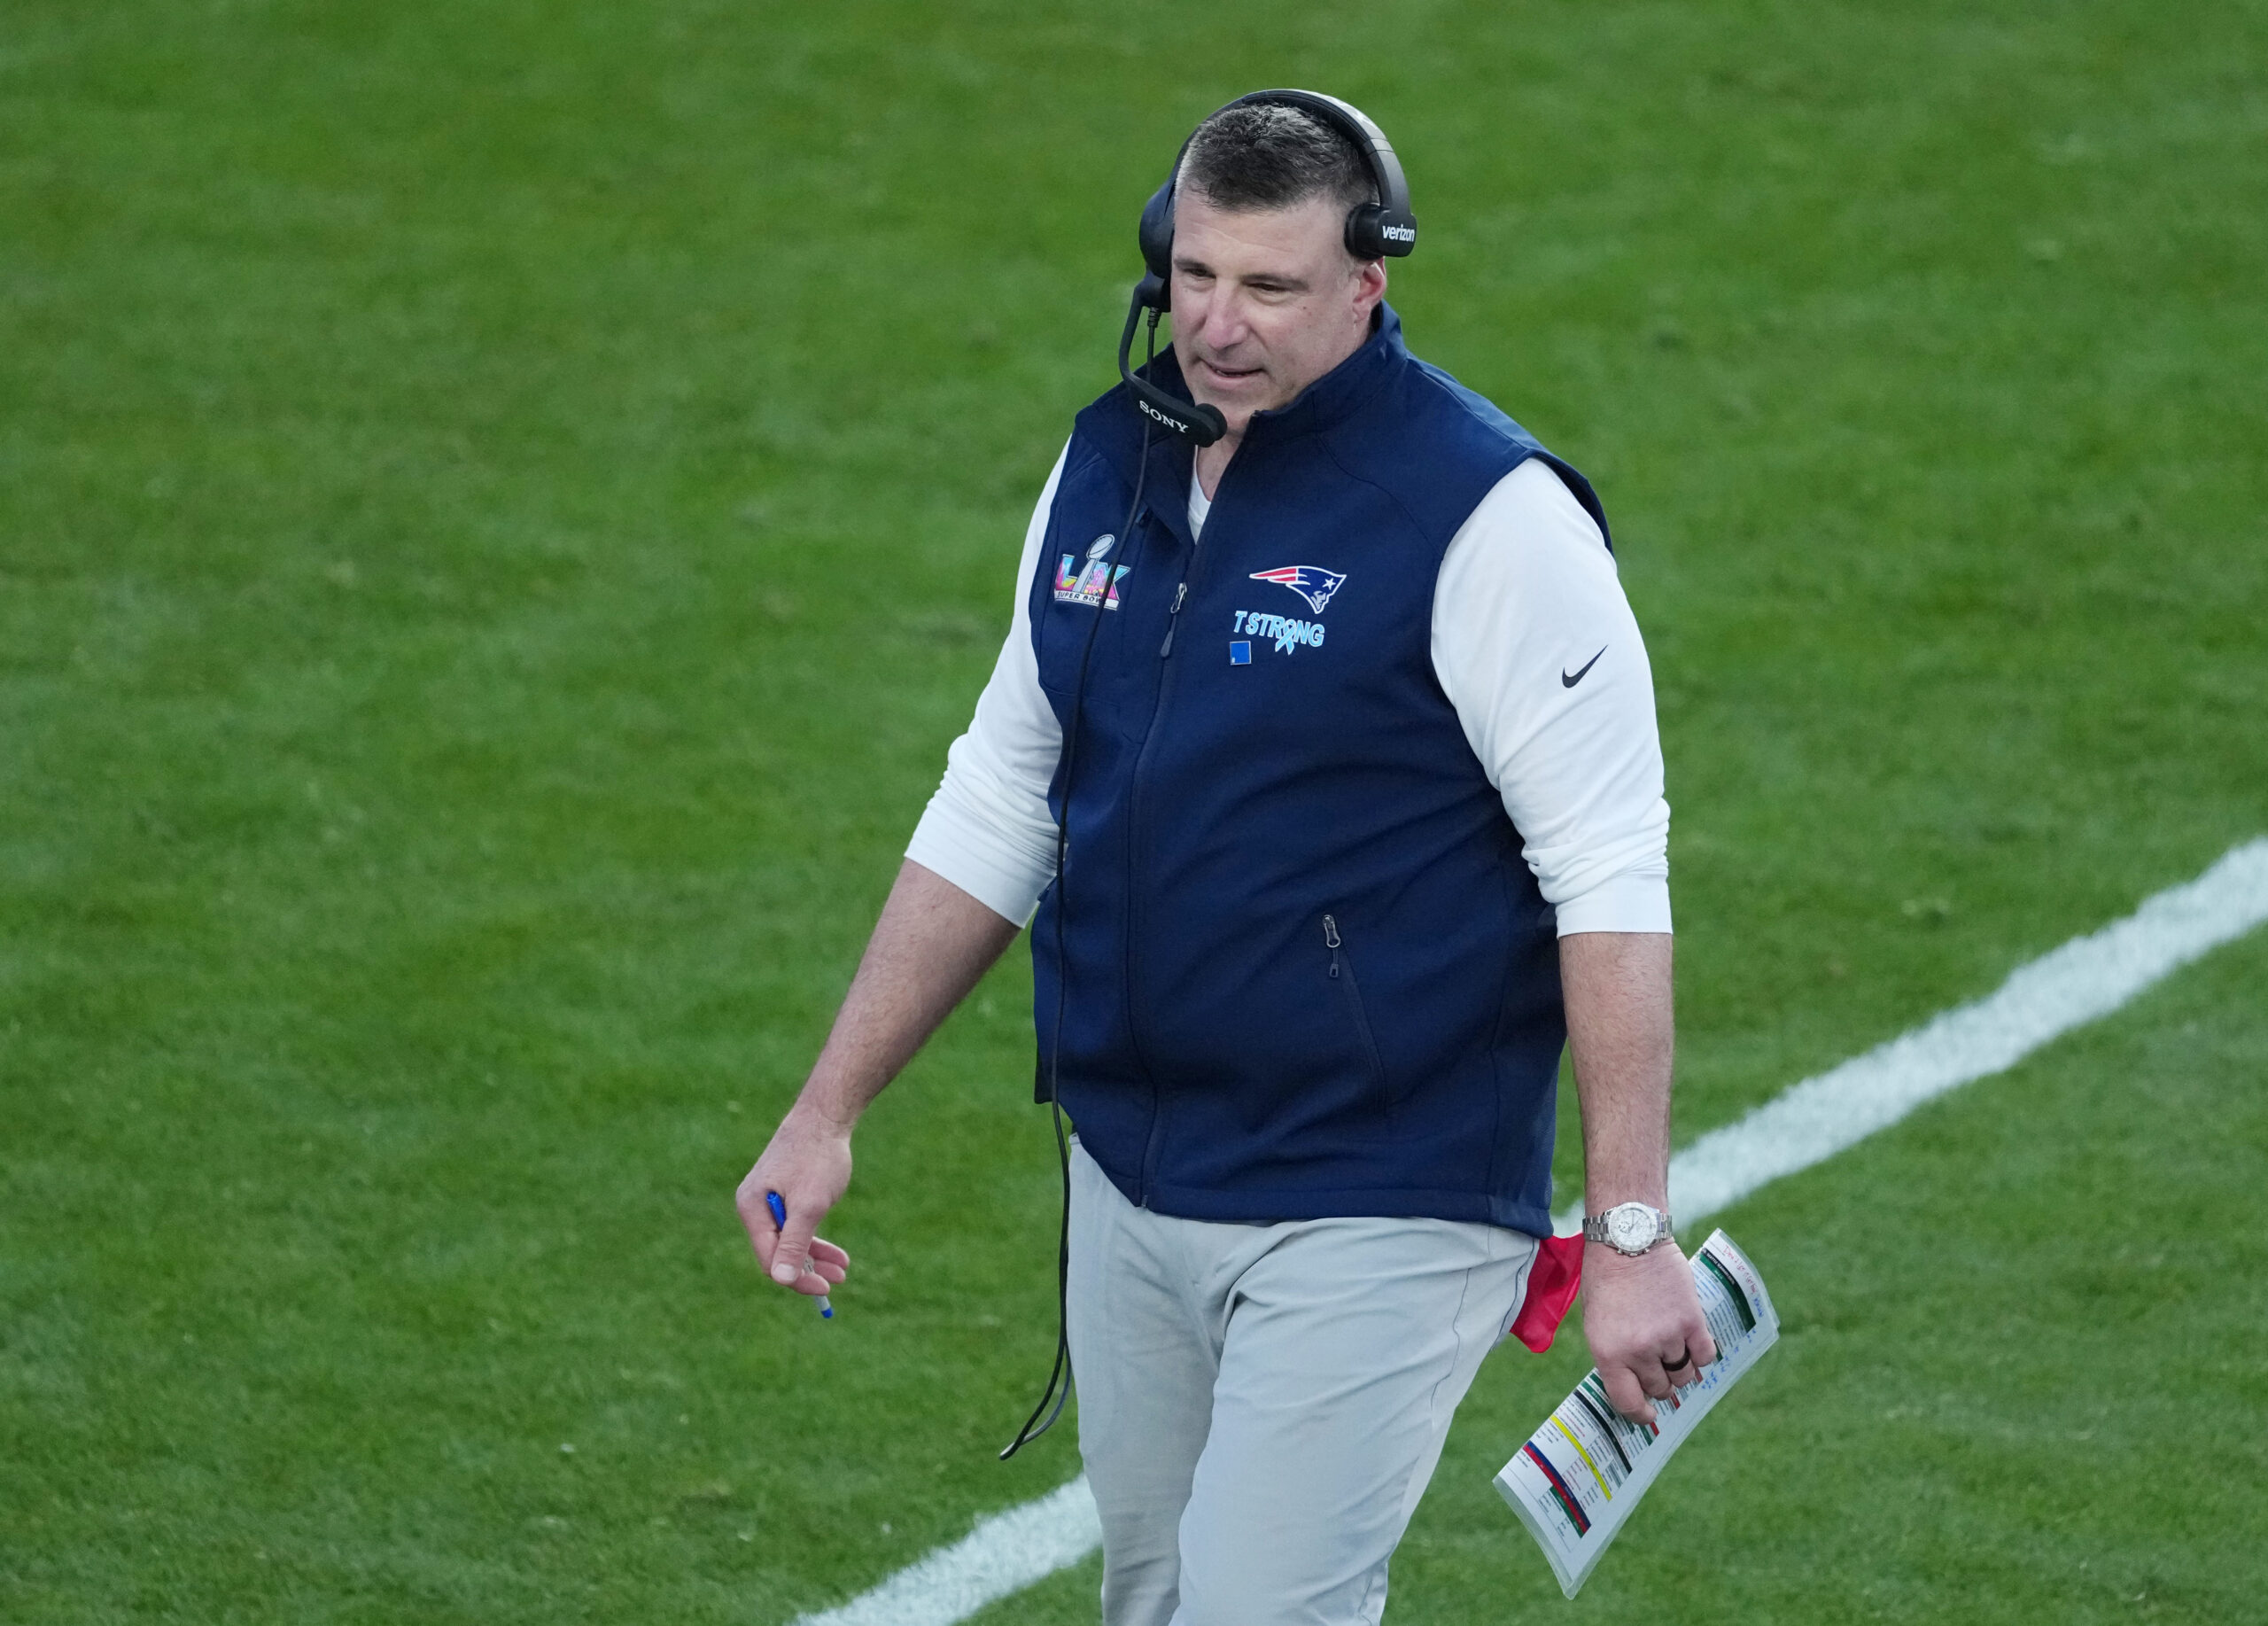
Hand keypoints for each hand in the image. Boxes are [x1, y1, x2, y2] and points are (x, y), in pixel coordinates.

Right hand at [735, 1104, 853, 1299]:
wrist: (824, 1117)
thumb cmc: (816, 1158)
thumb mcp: (809, 1205)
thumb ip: (794, 1242)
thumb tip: (781, 1279)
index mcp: (752, 1209)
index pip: (770, 1259)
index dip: (796, 1278)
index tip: (826, 1286)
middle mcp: (753, 1207)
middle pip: (778, 1253)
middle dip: (809, 1269)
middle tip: (839, 1279)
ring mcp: (767, 1202)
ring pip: (790, 1242)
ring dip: (816, 1257)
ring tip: (843, 1269)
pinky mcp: (782, 1196)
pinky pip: (795, 1227)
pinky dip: (815, 1239)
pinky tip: (836, 1253)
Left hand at [1580, 1240, 1717, 1425]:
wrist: (1629, 1239)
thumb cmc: (1607, 1278)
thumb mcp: (1597, 1322)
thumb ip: (1614, 1356)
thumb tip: (1634, 1384)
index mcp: (1608, 1353)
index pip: (1627, 1402)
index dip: (1640, 1414)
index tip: (1648, 1415)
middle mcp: (1639, 1350)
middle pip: (1660, 1388)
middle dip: (1659, 1381)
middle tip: (1657, 1364)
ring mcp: (1668, 1337)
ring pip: (1684, 1374)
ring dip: (1680, 1367)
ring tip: (1672, 1346)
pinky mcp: (1692, 1321)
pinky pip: (1705, 1356)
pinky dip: (1701, 1353)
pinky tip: (1692, 1340)